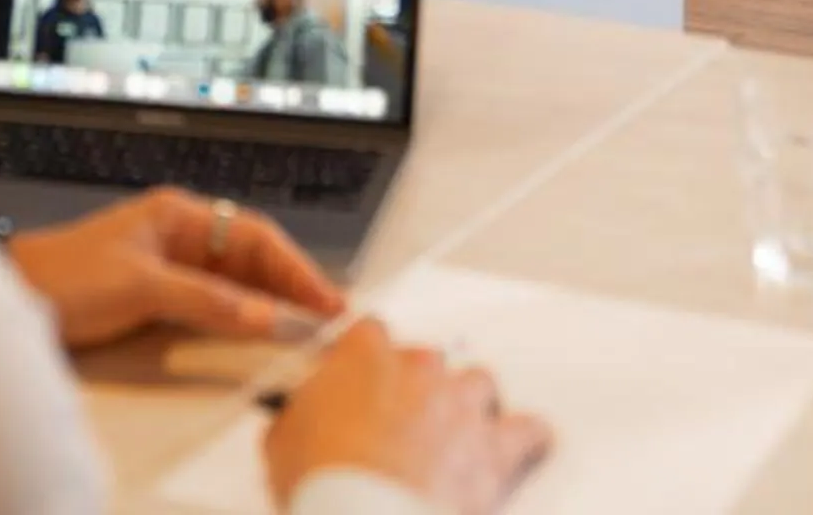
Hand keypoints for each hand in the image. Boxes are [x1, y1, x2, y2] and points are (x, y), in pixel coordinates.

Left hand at [5, 188, 343, 349]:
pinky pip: (214, 299)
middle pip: (250, 256)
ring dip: (270, 301)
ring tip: (306, 324)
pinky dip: (241, 314)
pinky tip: (259, 329)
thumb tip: (264, 314)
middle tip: (327, 315)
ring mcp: (169, 262)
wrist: (11, 295)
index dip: (293, 267)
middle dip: (290, 283)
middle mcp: (178, 232)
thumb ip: (205, 299)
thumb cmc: (63, 277)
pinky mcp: (158, 291)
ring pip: (236, 279)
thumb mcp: (140, 287)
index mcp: (176, 213)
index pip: (251, 234)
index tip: (322, 297)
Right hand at [264, 319, 552, 513]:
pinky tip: (518, 448)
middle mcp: (420, 368)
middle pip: (429, 359)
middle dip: (418, 388)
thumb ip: (299, 413)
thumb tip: (299, 417)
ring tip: (455, 438)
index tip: (362, 380)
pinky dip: (526, 440)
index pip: (371, 332)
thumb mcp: (283, 439)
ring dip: (469, 407)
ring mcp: (462, 405)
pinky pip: (529, 430)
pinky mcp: (496, 447)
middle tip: (402, 424)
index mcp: (365, 356)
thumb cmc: (325, 481)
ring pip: (479, 384)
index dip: (366, 360)